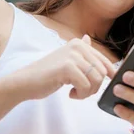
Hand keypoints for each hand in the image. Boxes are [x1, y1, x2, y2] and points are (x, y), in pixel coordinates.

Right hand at [2, 35, 116, 101]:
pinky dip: (81, 94)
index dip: (108, 75)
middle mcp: (78, 46)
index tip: (103, 84)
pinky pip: (86, 86)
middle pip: (102, 72)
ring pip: (96, 79)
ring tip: (75, 93)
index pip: (105, 61)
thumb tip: (88, 38)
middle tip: (81, 92)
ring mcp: (73, 56)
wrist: (25, 82)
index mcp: (79, 44)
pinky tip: (70, 94)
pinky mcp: (67, 67)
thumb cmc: (47, 74)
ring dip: (88, 92)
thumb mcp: (65, 60)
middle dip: (95, 87)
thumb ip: (80, 52)